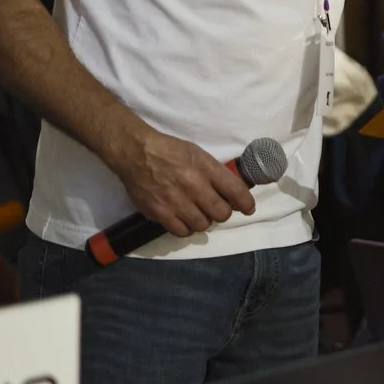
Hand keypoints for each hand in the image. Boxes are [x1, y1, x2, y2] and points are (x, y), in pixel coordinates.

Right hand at [105, 128, 258, 236]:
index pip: (235, 190)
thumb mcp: (198, 154)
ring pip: (203, 225)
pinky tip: (183, 220)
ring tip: (197, 213)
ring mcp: (175, 200)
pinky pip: (182, 231)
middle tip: (216, 209)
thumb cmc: (170, 151)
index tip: (248, 208)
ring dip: (203, 221)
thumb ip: (215, 173)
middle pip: (221, 213)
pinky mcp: (159, 212)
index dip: (246, 203)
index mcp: (205, 167)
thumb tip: (232, 193)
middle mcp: (193, 185)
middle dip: (223, 213)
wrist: (136, 153)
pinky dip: (186, 228)